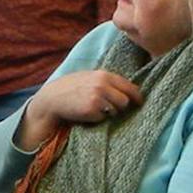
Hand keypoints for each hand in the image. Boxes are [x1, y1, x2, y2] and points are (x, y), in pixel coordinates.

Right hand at [21, 69, 141, 146]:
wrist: (52, 98)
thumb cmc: (71, 88)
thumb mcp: (89, 77)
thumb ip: (106, 81)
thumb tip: (127, 91)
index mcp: (104, 75)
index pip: (130, 86)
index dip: (137, 96)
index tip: (139, 102)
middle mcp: (103, 84)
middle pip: (125, 100)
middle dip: (120, 106)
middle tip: (110, 108)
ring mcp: (98, 97)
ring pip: (116, 110)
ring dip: (109, 112)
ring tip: (94, 108)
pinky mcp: (92, 109)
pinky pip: (103, 118)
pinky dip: (97, 118)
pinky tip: (86, 113)